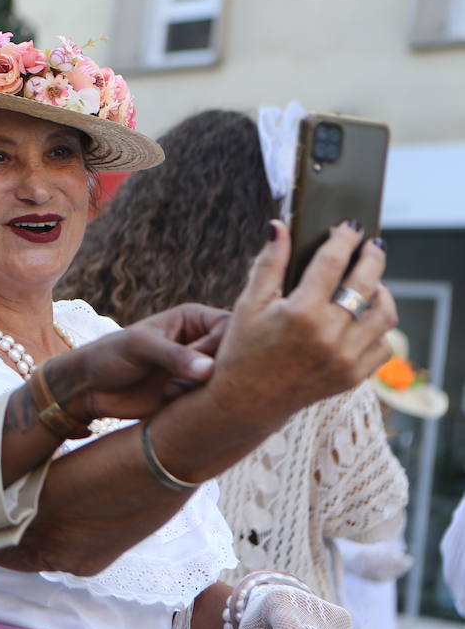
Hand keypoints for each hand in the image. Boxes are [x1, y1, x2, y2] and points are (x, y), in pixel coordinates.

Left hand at [46, 302, 228, 420]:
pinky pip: (213, 403)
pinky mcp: (194, 395)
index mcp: (195, 319)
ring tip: (170, 390)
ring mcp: (200, 371)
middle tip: (185, 383)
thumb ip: (174, 355)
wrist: (90, 388)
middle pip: (236, 356)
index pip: (233, 327)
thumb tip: (210, 370)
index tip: (199, 365)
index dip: (223, 347)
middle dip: (215, 372)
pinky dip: (198, 405)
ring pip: (227, 382)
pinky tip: (169, 400)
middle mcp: (203, 342)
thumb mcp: (140, 347)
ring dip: (203, 390)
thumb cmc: (110, 356)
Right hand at [210, 221, 395, 434]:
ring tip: (371, 282)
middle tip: (371, 245)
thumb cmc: (243, 349)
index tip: (351, 227)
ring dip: (382, 292)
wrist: (246, 401)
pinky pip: (382, 344)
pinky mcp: (353, 376)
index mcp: (300, 313)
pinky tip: (364, 317)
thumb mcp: (249, 303)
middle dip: (373, 257)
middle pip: (367, 283)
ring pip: (384, 314)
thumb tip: (279, 226)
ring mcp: (344, 358)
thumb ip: (268, 263)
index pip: (332, 262)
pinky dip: (379, 327)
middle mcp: (328, 335)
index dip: (344, 239)